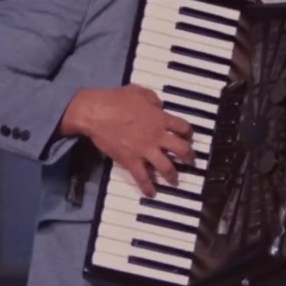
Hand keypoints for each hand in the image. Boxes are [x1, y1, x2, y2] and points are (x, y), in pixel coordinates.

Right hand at [61, 85, 195, 196]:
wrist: (96, 112)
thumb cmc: (115, 99)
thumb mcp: (138, 91)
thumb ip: (152, 99)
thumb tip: (159, 105)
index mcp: (160, 118)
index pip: (183, 127)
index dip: (188, 133)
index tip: (188, 137)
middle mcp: (157, 136)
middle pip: (181, 149)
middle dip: (189, 157)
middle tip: (190, 161)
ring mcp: (145, 150)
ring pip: (166, 167)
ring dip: (173, 176)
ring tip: (174, 181)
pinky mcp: (131, 160)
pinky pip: (142, 177)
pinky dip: (147, 187)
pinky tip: (151, 194)